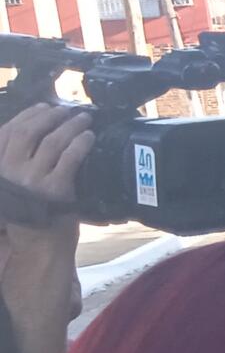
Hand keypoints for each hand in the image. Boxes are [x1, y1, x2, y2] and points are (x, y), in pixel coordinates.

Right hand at [0, 103, 92, 231]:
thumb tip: (39, 132)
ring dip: (70, 126)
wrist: (39, 246)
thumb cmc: (31, 214)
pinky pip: (70, 158)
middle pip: (28, 131)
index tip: (43, 107)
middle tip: (67, 111)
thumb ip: (20, 162)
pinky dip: (80, 143)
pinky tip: (89, 138)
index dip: (27, 115)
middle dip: (50, 116)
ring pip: (51, 141)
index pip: (7, 132)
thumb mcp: (15, 186)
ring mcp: (32, 180)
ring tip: (83, 120)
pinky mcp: (55, 189)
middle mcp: (10, 172)